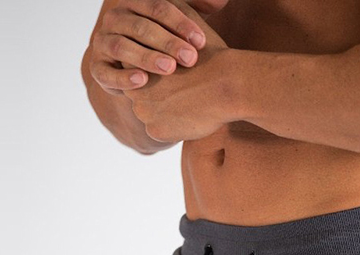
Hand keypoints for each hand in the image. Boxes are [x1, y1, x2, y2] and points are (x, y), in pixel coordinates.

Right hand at [89, 0, 211, 94]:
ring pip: (123, 46)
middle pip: (141, 26)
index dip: (180, 23)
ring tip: (170, 68)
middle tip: (190, 59)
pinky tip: (142, 81)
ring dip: (146, 57)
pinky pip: (107, 73)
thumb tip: (221, 2)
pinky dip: (124, 77)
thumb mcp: (181, 25)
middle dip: (167, 42)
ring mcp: (104, 42)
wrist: (140, 73)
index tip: (201, 42)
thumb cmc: (167, 46)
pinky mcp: (98, 68)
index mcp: (136, 3)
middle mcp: (116, 18)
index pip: (157, 7)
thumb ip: (197, 9)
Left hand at [121, 0, 233, 142]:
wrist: (226, 84)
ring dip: (168, 114)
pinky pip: (162, 133)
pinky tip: (191, 117)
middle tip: (184, 93)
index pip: (141, 76)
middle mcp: (132, 86)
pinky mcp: (155, 130)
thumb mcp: (186, 31)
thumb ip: (171, 26)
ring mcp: (142, 110)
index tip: (179, 78)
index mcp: (135, 61)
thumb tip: (168, 16)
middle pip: (144, 99)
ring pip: (153, 117)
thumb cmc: (212, 56)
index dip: (162, 79)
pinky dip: (176, 129)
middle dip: (161, 98)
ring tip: (190, 104)